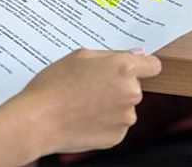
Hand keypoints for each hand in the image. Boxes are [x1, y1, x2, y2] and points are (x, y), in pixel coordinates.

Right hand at [8, 49, 161, 153]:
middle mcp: (131, 93)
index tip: (133, 68)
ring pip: (124, 106)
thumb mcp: (80, 55)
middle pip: (134, 86)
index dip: (143, 65)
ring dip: (111, 104)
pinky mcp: (117, 137)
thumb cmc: (55, 84)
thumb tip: (134, 56)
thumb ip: (111, 55)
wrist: (38, 120)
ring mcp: (125, 118)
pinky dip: (105, 122)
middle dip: (118, 85)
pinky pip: (116, 125)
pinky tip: (84, 117)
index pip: (153, 65)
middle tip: (90, 85)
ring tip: (83, 103)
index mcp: (124, 68)